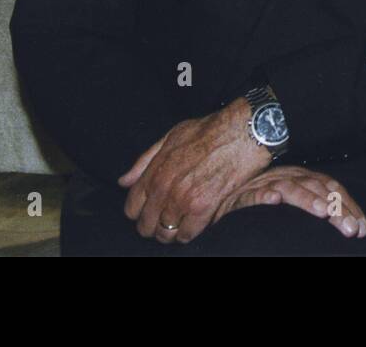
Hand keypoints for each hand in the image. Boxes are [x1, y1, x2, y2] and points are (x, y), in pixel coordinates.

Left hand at [118, 99, 271, 243]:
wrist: (241, 133)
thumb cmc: (208, 131)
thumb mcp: (170, 137)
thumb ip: (144, 161)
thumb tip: (124, 181)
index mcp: (154, 172)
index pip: (132, 207)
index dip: (139, 213)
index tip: (149, 212)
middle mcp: (163, 189)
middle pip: (146, 225)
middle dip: (154, 226)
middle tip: (165, 222)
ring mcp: (181, 200)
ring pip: (165, 233)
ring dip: (171, 232)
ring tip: (179, 226)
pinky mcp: (202, 209)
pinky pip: (187, 235)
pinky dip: (189, 233)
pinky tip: (194, 225)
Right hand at [213, 166, 365, 239]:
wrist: (225, 196)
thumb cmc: (266, 201)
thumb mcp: (297, 200)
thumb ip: (320, 207)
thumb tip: (356, 226)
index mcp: (303, 177)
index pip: (331, 187)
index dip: (349, 205)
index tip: (363, 228)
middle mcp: (287, 176)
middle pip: (316, 188)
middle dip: (336, 208)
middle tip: (351, 229)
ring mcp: (265, 184)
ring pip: (288, 187)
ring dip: (306, 199)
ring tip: (323, 213)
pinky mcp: (241, 196)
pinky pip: (252, 195)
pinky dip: (263, 197)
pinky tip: (272, 202)